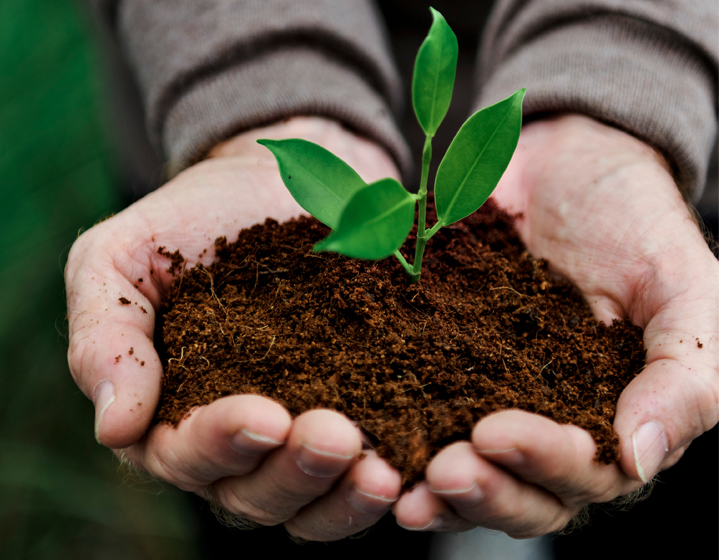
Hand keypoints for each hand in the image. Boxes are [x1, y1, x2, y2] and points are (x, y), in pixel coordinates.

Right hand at [65, 117, 404, 539]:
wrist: (277, 178)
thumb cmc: (183, 221)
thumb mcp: (117, 259)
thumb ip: (103, 337)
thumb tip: (113, 429)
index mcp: (160, 418)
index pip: (180, 455)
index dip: (220, 444)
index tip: (264, 414)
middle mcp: (228, 450)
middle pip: (250, 496)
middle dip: (292, 474)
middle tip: (335, 435)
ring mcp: (294, 448)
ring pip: (310, 509)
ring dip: (342, 498)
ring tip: (379, 469)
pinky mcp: (360, 428)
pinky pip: (366, 487)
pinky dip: (385, 490)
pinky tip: (412, 471)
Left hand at [394, 114, 718, 536]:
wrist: (561, 162)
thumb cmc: (637, 226)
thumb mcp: (685, 287)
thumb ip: (687, 375)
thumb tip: (639, 460)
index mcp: (612, 426)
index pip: (584, 476)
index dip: (543, 465)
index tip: (495, 433)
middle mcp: (544, 432)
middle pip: (517, 496)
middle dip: (480, 492)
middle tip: (441, 468)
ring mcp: (480, 407)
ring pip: (459, 477)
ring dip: (429, 490)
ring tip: (393, 480)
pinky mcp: (425, 374)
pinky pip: (402, 421)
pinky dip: (382, 439)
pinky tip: (356, 442)